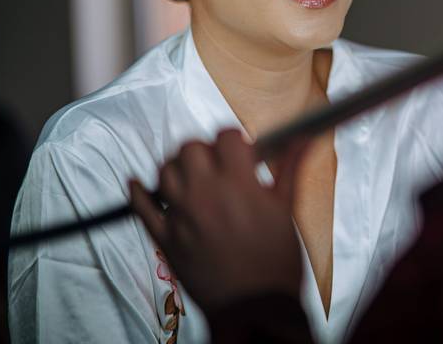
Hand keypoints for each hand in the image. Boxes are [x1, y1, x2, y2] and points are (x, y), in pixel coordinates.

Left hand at [130, 129, 307, 311]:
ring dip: (178, 169)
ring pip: (164, 171)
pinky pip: (141, 207)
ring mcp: (181, 216)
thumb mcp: (286, 209)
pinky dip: (138, 192)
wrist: (254, 306)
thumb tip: (304, 139)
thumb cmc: (275, 262)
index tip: (240, 151)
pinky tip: (139, 184)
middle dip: (205, 151)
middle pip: (190, 148)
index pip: (225, 137)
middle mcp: (205, 193)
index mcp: (238, 183)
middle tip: (218, 166)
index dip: (234, 140)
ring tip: (193, 180)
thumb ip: (290, 168)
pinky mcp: (165, 238)